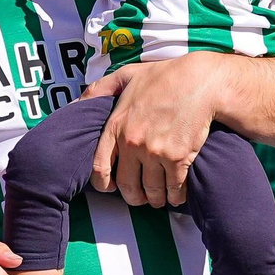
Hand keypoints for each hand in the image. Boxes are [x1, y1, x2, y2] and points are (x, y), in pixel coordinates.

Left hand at [83, 55, 212, 208]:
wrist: (199, 81)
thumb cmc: (163, 76)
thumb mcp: (126, 75)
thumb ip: (99, 89)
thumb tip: (76, 102)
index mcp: (115, 126)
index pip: (99, 168)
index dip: (103, 185)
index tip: (111, 188)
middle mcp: (132, 143)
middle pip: (127, 186)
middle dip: (134, 197)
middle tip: (141, 198)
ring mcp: (155, 152)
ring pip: (152, 191)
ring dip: (156, 199)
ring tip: (159, 198)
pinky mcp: (178, 158)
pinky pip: (174, 188)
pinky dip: (176, 196)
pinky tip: (177, 195)